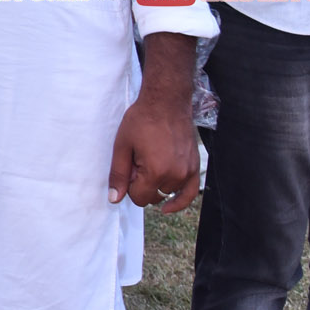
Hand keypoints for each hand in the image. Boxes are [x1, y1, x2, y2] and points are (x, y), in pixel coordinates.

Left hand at [109, 93, 199, 212]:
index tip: (129, 167)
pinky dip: (179, 201)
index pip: (139, 198)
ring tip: (151, 160)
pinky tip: (168, 207)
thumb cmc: (141, 121)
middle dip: (142, 184)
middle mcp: (175, 175)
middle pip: (153, 197)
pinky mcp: (194, 166)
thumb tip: (114, 199)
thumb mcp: (122, 146)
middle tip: (139, 161)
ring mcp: (187, 172)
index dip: (130, 185)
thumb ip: (118, 174)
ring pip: (167, 192)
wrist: (166, 103)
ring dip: (157, 184)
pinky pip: (190, 193)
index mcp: (156, 171)